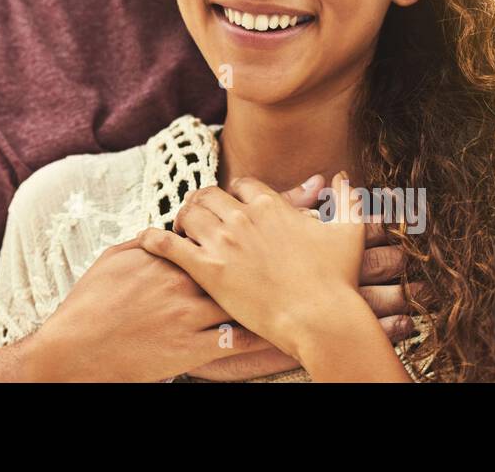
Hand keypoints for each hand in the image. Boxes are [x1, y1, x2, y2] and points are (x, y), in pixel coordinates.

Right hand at [29, 237, 275, 382]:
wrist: (73, 347)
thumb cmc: (89, 303)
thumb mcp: (113, 260)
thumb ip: (144, 243)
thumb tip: (162, 231)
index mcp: (164, 255)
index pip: (210, 234)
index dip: (243, 226)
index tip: (267, 219)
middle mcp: (180, 279)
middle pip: (235, 261)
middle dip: (267, 255)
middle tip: (298, 251)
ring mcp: (186, 313)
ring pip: (242, 300)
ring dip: (273, 296)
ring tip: (303, 293)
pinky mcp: (188, 347)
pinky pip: (235, 341)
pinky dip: (262, 338)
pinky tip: (284, 336)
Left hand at [138, 171, 370, 361]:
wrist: (321, 318)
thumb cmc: (337, 279)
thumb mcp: (348, 232)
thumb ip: (347, 200)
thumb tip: (342, 177)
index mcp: (271, 206)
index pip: (241, 184)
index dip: (234, 193)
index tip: (232, 203)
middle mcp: (243, 216)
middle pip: (208, 194)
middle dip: (203, 202)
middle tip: (199, 215)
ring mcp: (224, 242)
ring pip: (188, 213)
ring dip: (182, 218)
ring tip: (180, 230)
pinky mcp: (208, 269)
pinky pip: (168, 245)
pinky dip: (154, 239)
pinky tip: (145, 240)